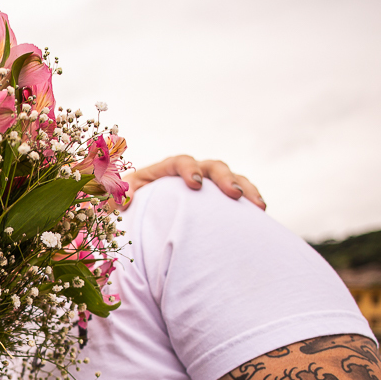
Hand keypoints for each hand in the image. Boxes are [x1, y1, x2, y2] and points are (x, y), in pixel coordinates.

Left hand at [123, 155, 265, 209]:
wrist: (143, 216)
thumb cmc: (131, 206)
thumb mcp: (119, 199)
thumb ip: (119, 196)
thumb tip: (124, 199)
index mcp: (167, 170)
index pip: (180, 163)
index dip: (189, 170)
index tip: (195, 185)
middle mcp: (193, 172)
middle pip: (213, 167)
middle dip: (225, 178)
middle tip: (234, 194)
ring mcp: (210, 184)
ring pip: (234, 178)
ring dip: (246, 189)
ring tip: (257, 206)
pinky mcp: (220, 198)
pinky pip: (241, 194)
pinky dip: (251, 200)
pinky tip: (261, 214)